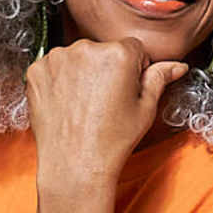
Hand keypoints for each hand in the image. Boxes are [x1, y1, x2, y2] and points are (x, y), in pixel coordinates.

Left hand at [23, 36, 185, 189]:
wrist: (74, 164)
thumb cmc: (111, 140)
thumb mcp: (145, 109)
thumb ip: (159, 78)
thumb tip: (177, 66)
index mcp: (118, 54)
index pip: (132, 47)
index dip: (133, 69)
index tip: (125, 89)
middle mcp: (85, 49)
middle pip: (103, 50)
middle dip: (106, 69)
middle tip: (105, 101)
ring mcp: (57, 59)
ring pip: (77, 57)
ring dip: (81, 72)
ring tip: (85, 104)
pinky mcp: (36, 70)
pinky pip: (53, 67)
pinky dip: (59, 80)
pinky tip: (67, 103)